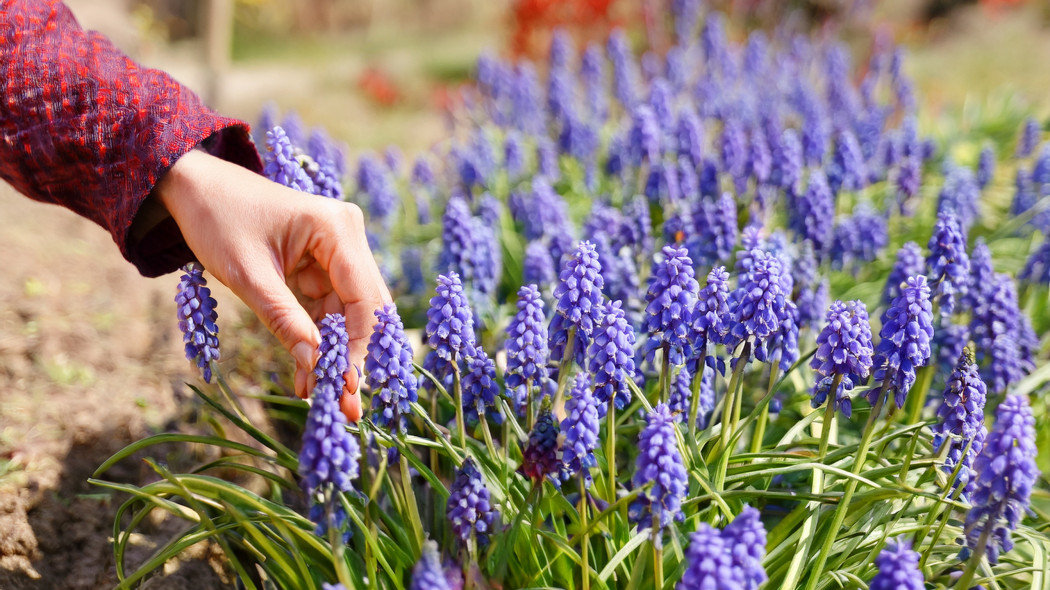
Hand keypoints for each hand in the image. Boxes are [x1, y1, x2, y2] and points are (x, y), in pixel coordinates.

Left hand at [153, 150, 389, 420]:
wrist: (194, 187)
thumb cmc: (218, 219)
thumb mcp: (248, 275)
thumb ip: (284, 320)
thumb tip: (314, 366)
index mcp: (337, 228)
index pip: (364, 298)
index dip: (357, 347)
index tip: (345, 388)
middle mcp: (347, 237)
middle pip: (365, 308)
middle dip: (353, 357)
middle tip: (348, 407)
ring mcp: (337, 251)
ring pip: (348, 315)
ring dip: (333, 354)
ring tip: (320, 397)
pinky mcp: (323, 264)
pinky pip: (328, 309)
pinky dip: (317, 339)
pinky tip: (306, 373)